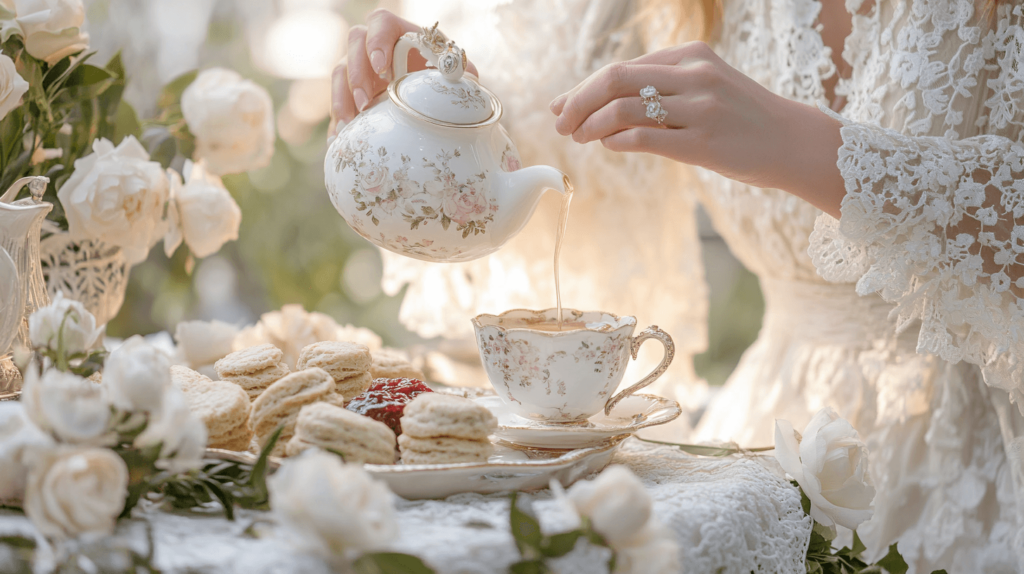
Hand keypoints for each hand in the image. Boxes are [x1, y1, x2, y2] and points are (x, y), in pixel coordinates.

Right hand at [330, 10, 478, 137]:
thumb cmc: (441, 77)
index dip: (377, 41)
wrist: (429, 97)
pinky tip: (341, 137)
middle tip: (365, 102)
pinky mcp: (350, 92)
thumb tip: (466, 81)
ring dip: (342, 97)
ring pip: (339, 73)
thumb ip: (460, 73)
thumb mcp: (453, 73)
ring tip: (350, 123)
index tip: (381, 67)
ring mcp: (358, 69)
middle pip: (353, 44)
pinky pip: (336, 101)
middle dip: (356, 74)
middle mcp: (373, 47)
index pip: (380, 22)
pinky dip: (338, 119)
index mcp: (399, 34)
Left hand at [549, 42, 844, 217]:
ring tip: (578, 139)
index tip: (562, 107)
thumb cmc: (741, 119)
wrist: (793, 142)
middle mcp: (693, 76)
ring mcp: (699, 109)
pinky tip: (607, 147)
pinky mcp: (703, 143)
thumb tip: (599, 104)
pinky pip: (645, 138)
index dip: (584, 88)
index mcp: (690, 57)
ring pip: (624, 108)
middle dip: (577, 102)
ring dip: (591, 125)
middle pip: (614, 80)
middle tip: (559, 124)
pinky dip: (616, 141)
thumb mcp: (704, 87)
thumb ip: (659, 89)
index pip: (622, 68)